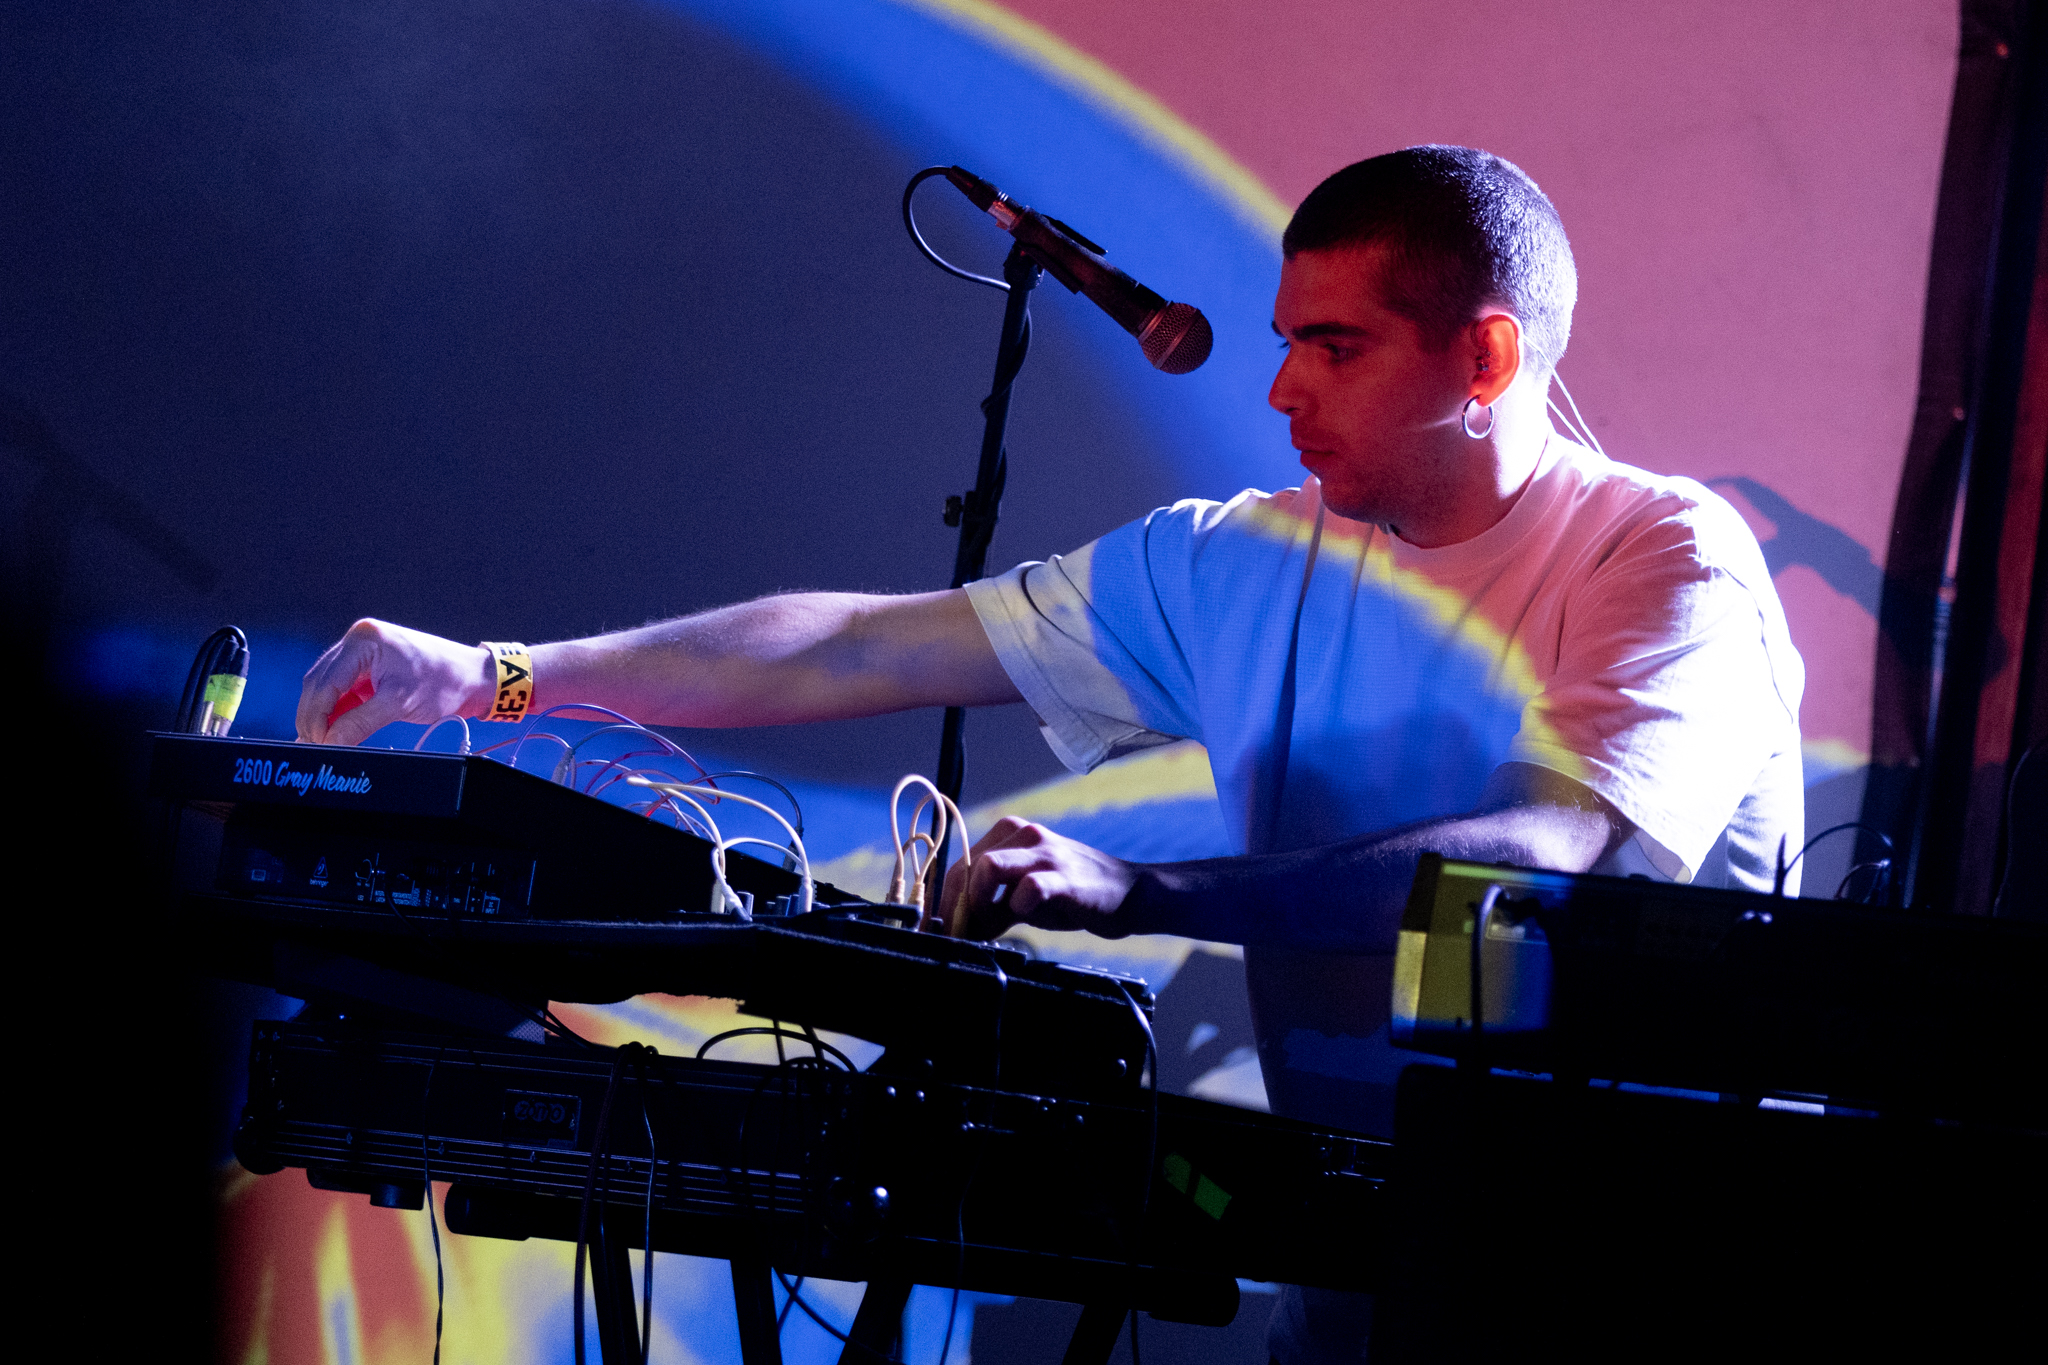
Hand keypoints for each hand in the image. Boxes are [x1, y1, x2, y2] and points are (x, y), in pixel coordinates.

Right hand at [297, 619, 492, 744]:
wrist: (474, 678)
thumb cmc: (443, 683)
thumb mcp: (399, 704)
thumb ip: (359, 724)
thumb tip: (330, 743)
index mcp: (364, 640)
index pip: (325, 682)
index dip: (316, 716)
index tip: (315, 743)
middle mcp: (359, 640)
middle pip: (320, 683)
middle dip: (315, 717)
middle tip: (313, 746)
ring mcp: (364, 652)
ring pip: (329, 687)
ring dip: (325, 715)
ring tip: (322, 742)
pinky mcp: (371, 667)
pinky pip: (345, 690)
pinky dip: (339, 711)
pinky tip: (335, 731)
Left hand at [938, 816, 1139, 940]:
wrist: (1130, 894)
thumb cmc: (1073, 896)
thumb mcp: (1025, 896)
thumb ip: (992, 905)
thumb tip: (958, 928)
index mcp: (1009, 835)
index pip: (959, 866)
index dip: (945, 903)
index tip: (942, 932)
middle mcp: (1023, 835)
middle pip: (965, 868)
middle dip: (956, 909)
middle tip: (961, 938)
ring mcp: (1045, 853)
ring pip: (988, 869)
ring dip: (980, 907)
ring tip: (992, 929)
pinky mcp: (1065, 877)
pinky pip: (1027, 889)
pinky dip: (1018, 909)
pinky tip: (1027, 918)